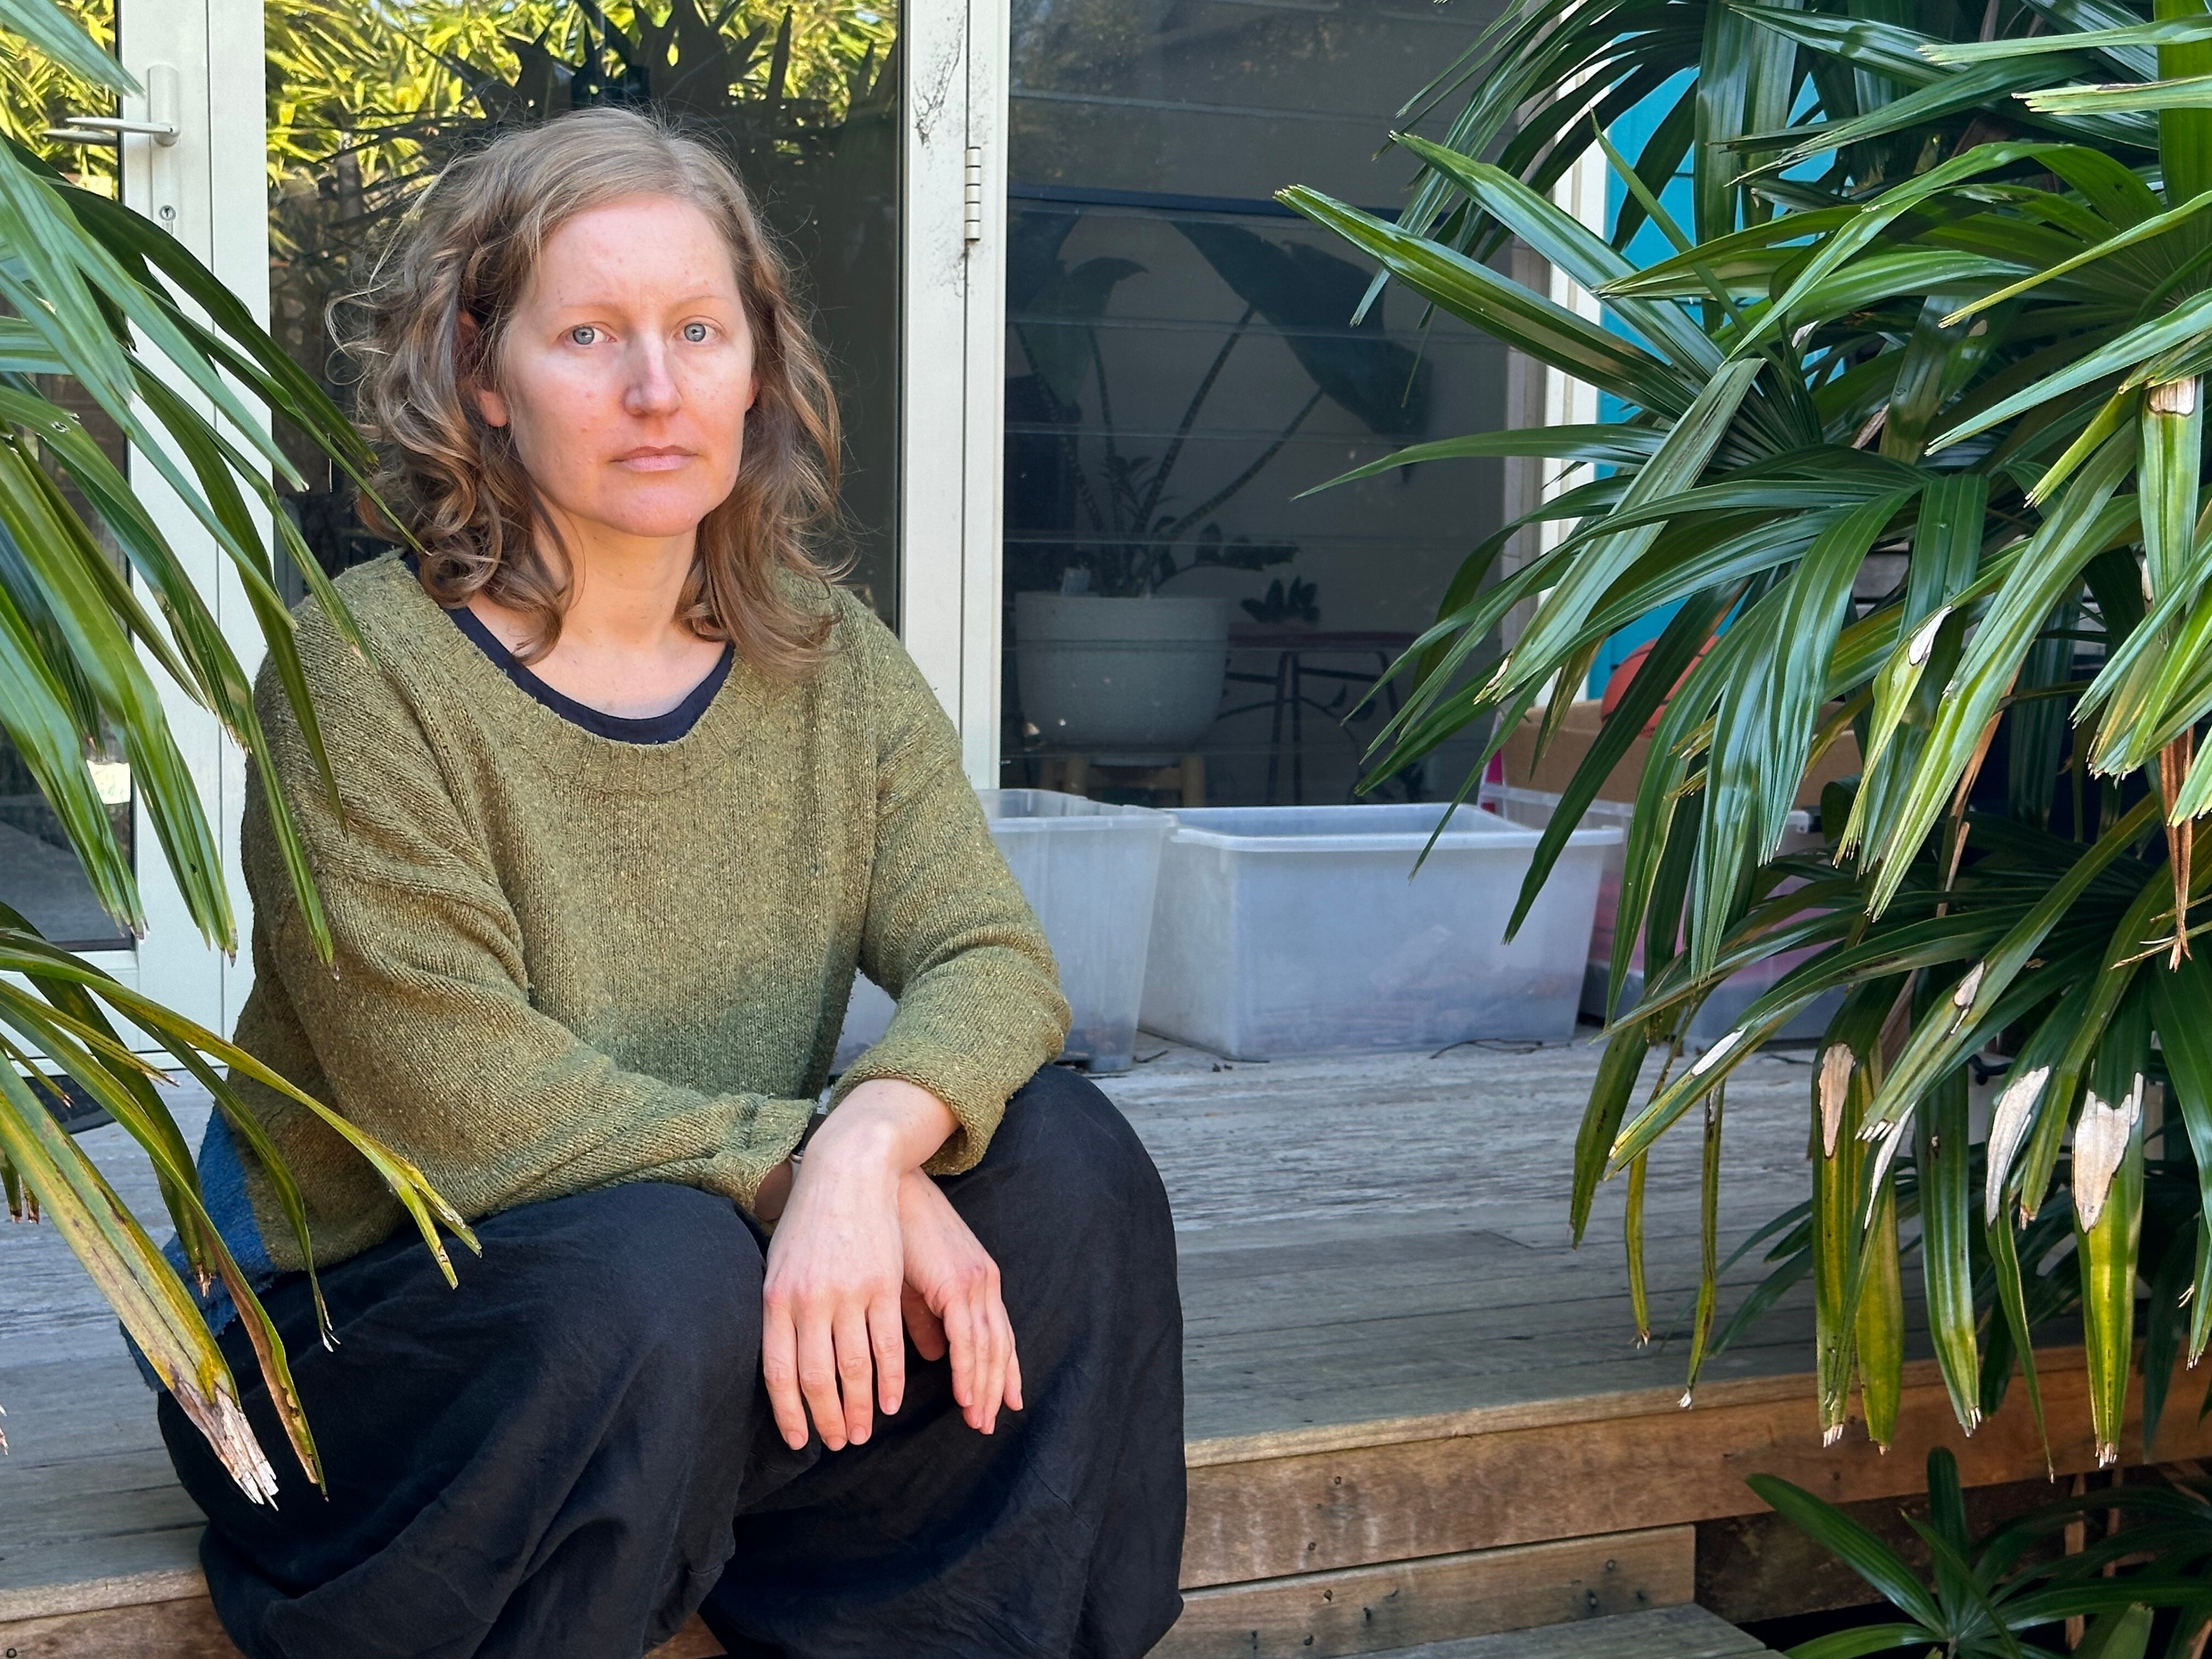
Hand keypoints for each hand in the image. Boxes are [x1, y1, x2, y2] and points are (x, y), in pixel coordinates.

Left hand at [757, 1080, 955, 1451]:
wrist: (846, 1170)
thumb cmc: (808, 1219)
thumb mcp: (779, 1264)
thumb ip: (778, 1313)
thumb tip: (779, 1365)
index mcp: (776, 1299)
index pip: (778, 1373)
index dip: (789, 1413)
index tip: (800, 1441)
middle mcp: (809, 1301)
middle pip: (816, 1378)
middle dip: (828, 1419)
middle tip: (840, 1443)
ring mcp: (847, 1294)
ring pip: (854, 1368)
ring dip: (859, 1408)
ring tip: (864, 1431)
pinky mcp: (882, 1285)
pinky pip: (887, 1344)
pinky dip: (890, 1378)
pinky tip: (891, 1400)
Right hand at [898, 1169, 1021, 1433]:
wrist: (883, 1185)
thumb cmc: (890, 1230)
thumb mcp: (912, 1282)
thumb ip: (926, 1318)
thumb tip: (936, 1354)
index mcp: (977, 1279)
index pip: (998, 1334)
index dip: (1001, 1371)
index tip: (1001, 1403)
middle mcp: (984, 1281)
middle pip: (999, 1346)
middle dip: (994, 1388)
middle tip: (986, 1423)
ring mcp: (974, 1281)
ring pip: (988, 1348)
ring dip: (982, 1388)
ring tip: (976, 1421)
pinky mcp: (957, 1282)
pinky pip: (969, 1337)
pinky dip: (969, 1370)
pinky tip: (963, 1396)